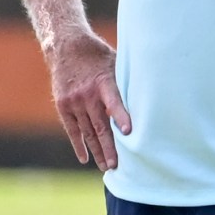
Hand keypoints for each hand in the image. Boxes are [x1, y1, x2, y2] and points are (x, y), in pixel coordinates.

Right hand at [48, 31, 130, 171]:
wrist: (66, 47)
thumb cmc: (98, 56)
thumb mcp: (115, 63)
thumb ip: (126, 83)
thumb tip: (151, 97)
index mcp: (103, 82)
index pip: (114, 101)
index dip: (121, 116)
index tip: (128, 131)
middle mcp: (87, 94)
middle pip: (100, 126)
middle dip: (109, 148)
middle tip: (117, 166)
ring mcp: (73, 102)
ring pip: (87, 132)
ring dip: (97, 151)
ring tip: (106, 167)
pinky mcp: (63, 106)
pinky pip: (72, 129)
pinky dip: (79, 145)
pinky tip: (85, 159)